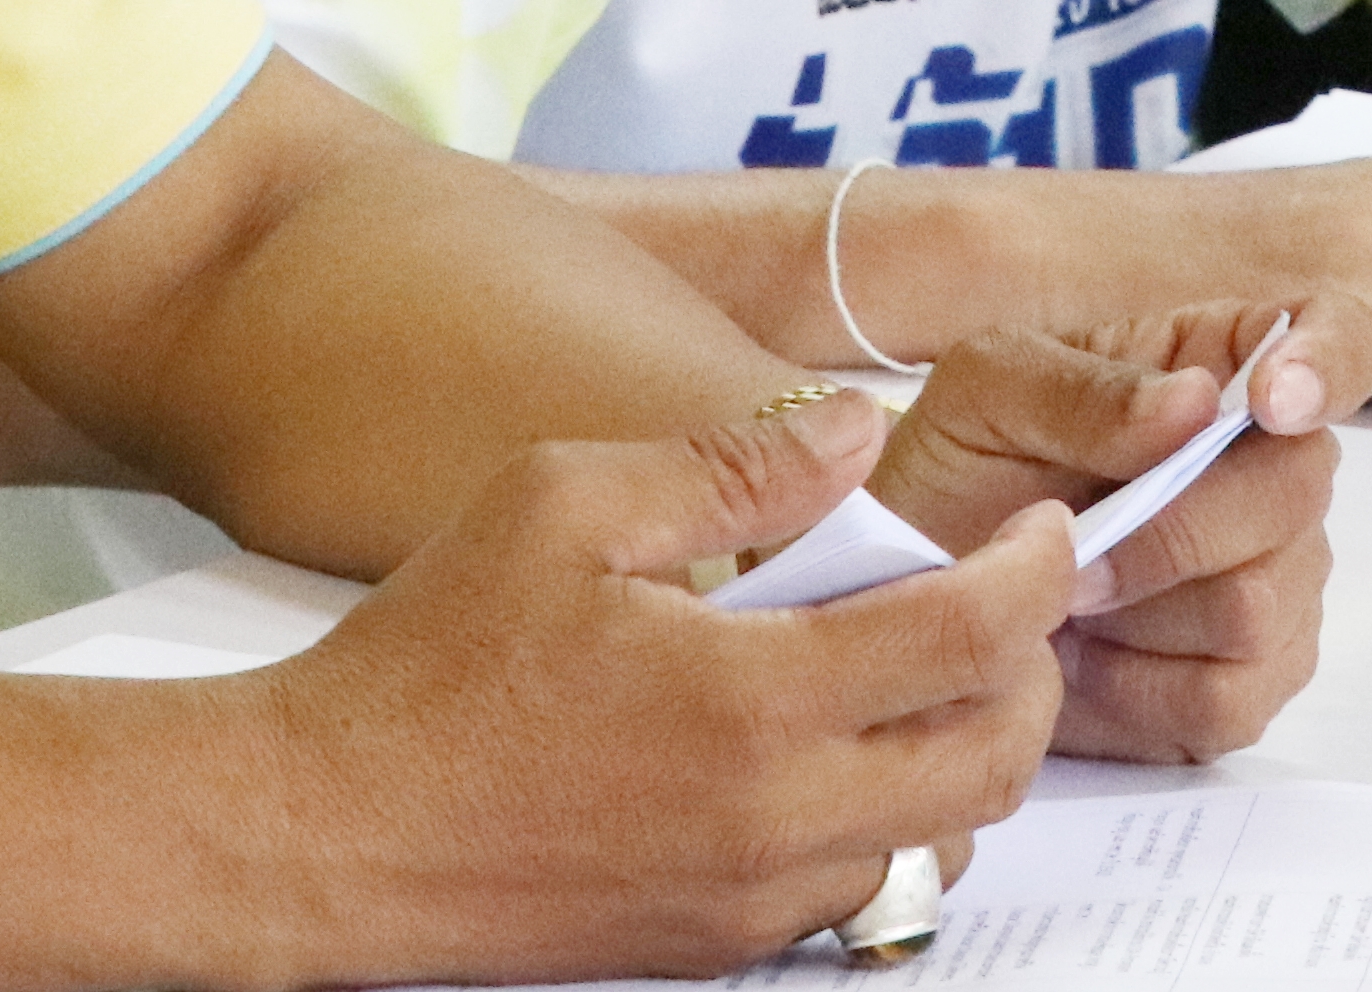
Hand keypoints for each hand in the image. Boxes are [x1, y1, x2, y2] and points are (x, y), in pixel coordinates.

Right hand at [258, 397, 1064, 981]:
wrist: (325, 831)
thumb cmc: (429, 661)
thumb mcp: (567, 501)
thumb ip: (734, 461)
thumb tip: (857, 431)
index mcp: (753, 698)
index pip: (973, 637)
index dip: (1039, 570)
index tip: (1045, 526)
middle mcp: (773, 818)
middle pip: (995, 758)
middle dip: (1033, 669)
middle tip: (1008, 597)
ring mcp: (747, 897)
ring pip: (940, 838)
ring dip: (965, 750)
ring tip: (927, 666)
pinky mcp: (712, 947)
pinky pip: (856, 888)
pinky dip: (889, 818)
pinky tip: (837, 744)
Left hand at [868, 302, 1371, 763]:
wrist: (923, 594)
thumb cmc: (962, 469)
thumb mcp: (988, 395)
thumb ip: (1084, 391)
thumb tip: (1194, 404)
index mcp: (1226, 364)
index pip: (1341, 337)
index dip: (1328, 364)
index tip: (1269, 403)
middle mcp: (1276, 467)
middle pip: (1296, 492)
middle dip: (1172, 535)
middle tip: (1069, 559)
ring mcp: (1280, 577)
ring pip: (1259, 608)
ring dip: (1139, 618)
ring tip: (1064, 605)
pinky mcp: (1254, 678)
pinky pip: (1231, 701)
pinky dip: (1137, 694)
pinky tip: (1085, 666)